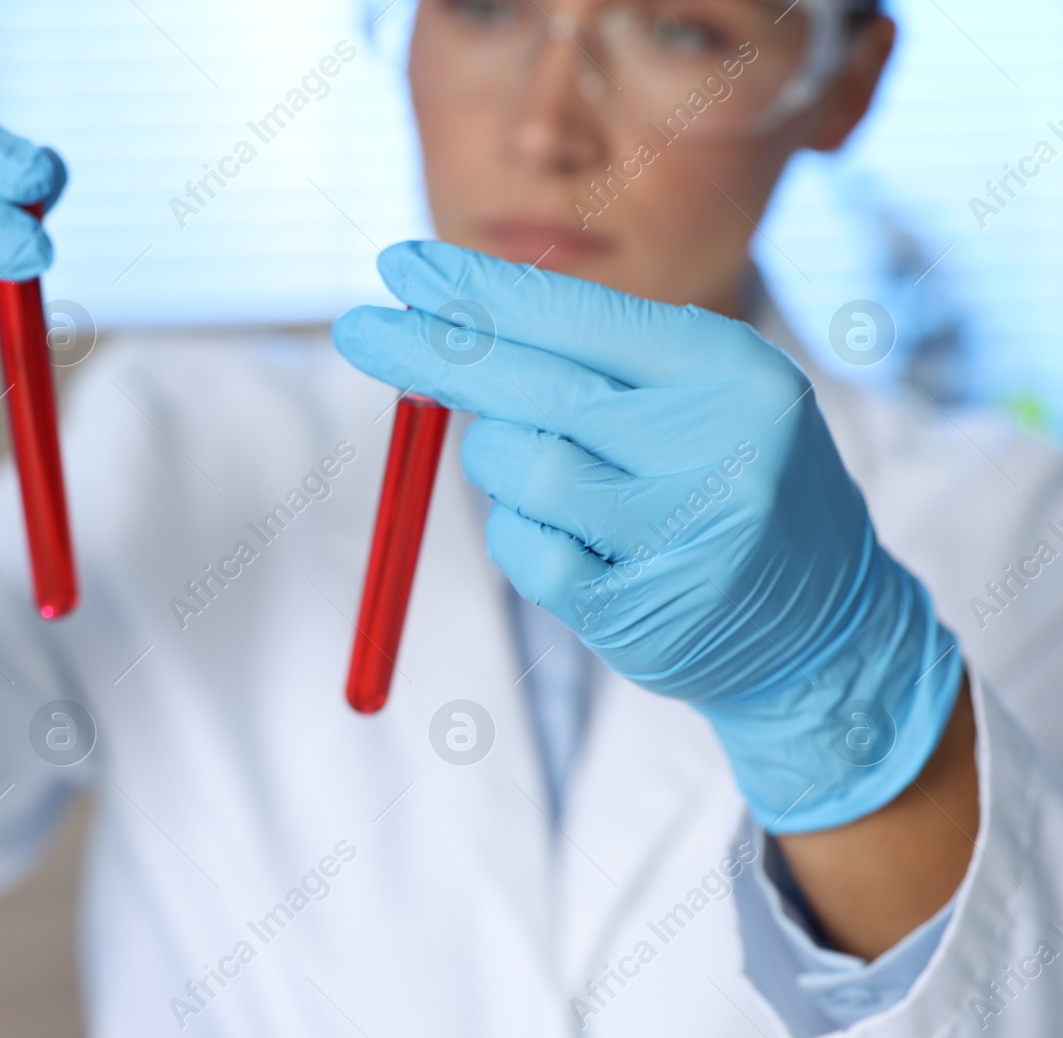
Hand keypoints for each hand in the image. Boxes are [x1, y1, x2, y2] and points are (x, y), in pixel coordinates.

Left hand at [334, 241, 962, 831]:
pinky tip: (573, 540)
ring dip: (498, 463)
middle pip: (534, 383)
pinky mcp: (637, 608)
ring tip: (547, 475)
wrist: (821, 627)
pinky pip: (522, 547)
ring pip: (518, 465)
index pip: (578, 314)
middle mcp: (713, 440)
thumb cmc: (727, 486)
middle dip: (434, 353)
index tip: (402, 267)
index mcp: (727, 370)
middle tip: (357, 328)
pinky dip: (520, 535)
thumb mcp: (694, 399)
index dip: (480, 291)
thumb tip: (449, 321)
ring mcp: (678, 530)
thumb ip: (590, 364)